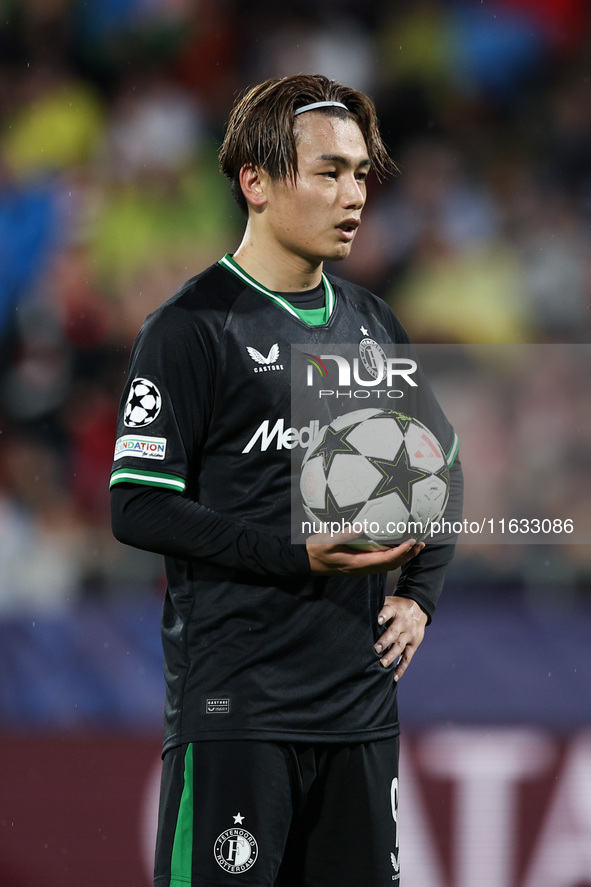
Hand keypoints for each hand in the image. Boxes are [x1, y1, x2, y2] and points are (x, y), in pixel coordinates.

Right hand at [306, 534, 423, 575]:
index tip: (412, 541)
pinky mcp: (358, 564)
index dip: (401, 552)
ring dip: (402, 556)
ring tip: (414, 545)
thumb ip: (344, 534)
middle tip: (421, 544)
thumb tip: (362, 526)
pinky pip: (380, 561)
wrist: (305, 562)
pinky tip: (394, 545)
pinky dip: (392, 554)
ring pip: (387, 564)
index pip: (385, 560)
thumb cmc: (315, 550)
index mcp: (357, 564)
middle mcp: (362, 568)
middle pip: (391, 564)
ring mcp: (361, 568)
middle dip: (408, 555)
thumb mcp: (326, 541)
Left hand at [374, 596, 427, 681]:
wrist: (419, 607)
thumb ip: (376, 607)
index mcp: (394, 610)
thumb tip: (356, 611)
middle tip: (375, 649)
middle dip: (384, 641)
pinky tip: (394, 677)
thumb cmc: (396, 607)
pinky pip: (407, 657)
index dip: (383, 616)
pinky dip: (401, 668)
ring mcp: (409, 634)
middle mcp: (402, 622)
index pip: (388, 611)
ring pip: (400, 646)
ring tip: (382, 664)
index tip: (378, 621)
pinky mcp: (414, 644)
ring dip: (391, 656)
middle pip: (393, 632)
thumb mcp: (388, 601)